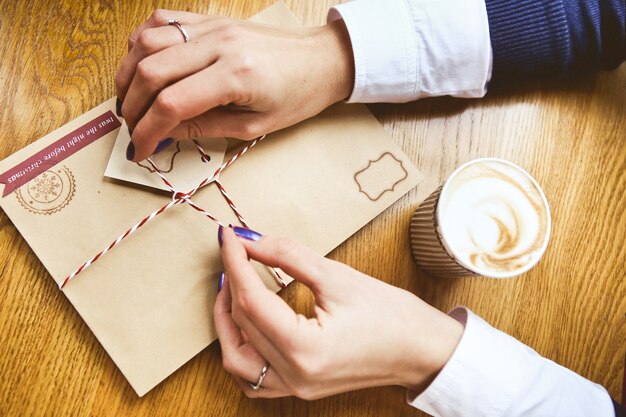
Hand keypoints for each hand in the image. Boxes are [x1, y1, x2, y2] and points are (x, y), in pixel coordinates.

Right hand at [115, 9, 353, 161]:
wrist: (321, 60)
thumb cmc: (296, 96)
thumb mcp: (255, 126)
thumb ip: (205, 127)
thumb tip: (164, 133)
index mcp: (236, 76)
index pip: (172, 103)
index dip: (148, 130)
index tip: (140, 149)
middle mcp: (219, 44)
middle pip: (151, 71)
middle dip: (133, 106)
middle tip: (132, 129)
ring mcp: (213, 26)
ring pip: (148, 41)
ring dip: (128, 73)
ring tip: (130, 100)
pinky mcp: (211, 18)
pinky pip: (163, 21)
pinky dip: (142, 43)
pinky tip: (141, 65)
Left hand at [214, 227, 463, 398]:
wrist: (421, 349)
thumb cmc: (391, 314)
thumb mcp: (338, 276)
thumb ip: (288, 256)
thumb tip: (252, 241)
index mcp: (305, 348)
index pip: (251, 300)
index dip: (236, 262)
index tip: (229, 237)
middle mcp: (294, 375)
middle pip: (242, 324)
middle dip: (232, 282)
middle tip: (235, 251)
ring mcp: (295, 387)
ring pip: (236, 357)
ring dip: (228, 319)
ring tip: (233, 285)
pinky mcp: (299, 387)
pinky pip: (251, 376)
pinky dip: (240, 347)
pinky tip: (245, 322)